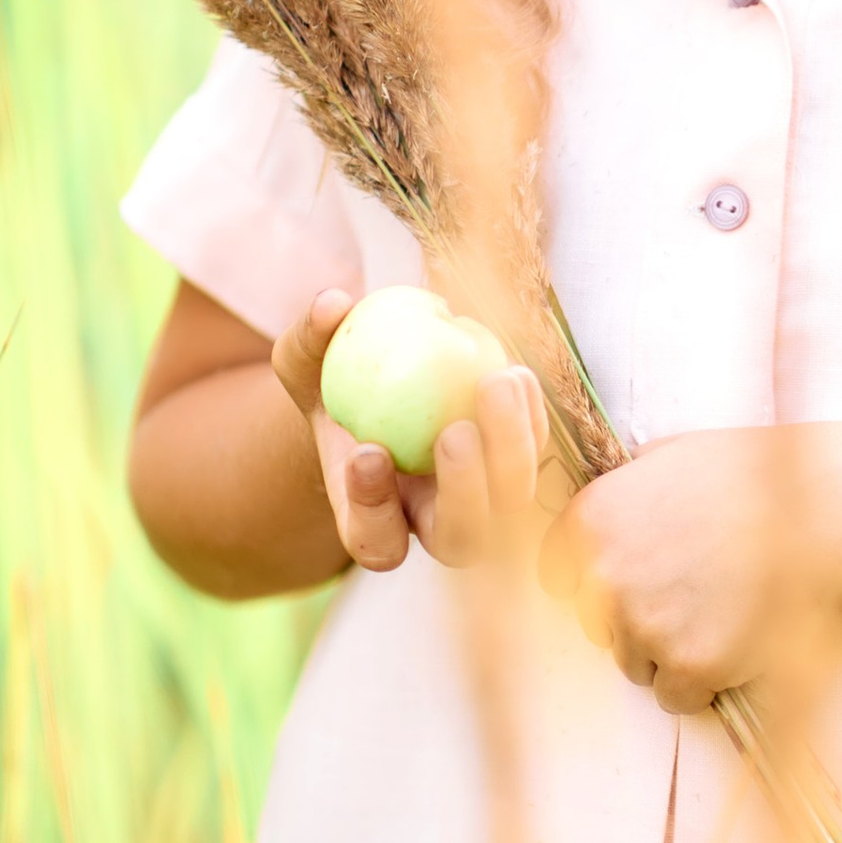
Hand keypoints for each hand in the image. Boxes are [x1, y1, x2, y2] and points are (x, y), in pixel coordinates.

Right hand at [272, 290, 551, 574]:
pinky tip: (516, 372)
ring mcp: (481, 500)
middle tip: (456, 431)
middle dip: (464, 491)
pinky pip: (535, 454)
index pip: (373, 538)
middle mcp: (432, 522)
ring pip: (510, 503)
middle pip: (459, 538)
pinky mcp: (515, 464)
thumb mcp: (306, 360)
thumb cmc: (331, 382)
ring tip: (498, 381)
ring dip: (512, 449)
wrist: (383, 386)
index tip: (368, 452)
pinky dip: (531, 417)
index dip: (373, 507)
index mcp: (371, 519)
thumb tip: (330, 304)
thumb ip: (310, 340)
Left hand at [539, 427, 841, 713]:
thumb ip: (624, 488)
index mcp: (590, 520)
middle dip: (638, 621)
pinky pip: (677, 697)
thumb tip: (605, 510)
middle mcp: (603, 576)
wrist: (828, 511)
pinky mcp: (690, 664)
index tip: (640, 579)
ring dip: (671, 653)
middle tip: (696, 594)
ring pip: (636, 666)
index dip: (600, 585)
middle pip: (599, 629)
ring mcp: (645, 624)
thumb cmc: (755, 474)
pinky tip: (738, 639)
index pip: (557, 580)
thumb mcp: (672, 456)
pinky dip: (704, 682)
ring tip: (725, 611)